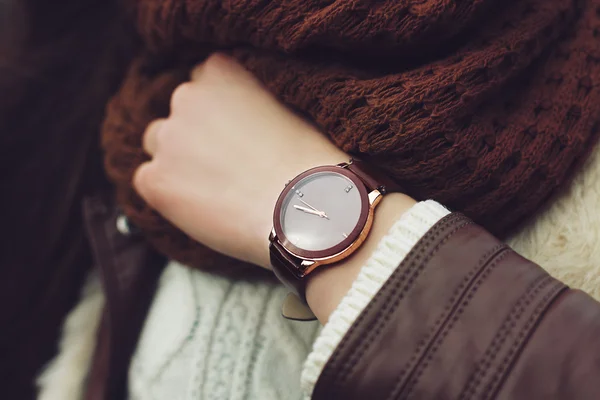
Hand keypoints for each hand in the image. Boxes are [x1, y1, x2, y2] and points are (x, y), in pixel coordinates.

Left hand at [133, 54, 347, 268]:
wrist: (305, 207)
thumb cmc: (308, 163)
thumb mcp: (287, 109)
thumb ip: (252, 101)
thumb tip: (242, 118)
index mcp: (219, 71)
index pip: (201, 82)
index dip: (217, 113)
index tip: (231, 134)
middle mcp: (187, 97)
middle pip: (179, 114)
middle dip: (195, 135)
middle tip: (224, 165)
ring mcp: (168, 139)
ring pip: (157, 144)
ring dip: (176, 160)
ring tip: (212, 188)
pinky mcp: (155, 181)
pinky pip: (148, 180)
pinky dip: (166, 192)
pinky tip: (200, 207)